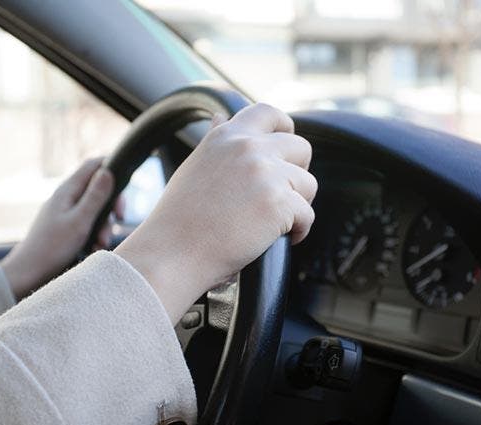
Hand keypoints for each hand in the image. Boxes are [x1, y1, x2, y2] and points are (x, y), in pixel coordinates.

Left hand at [2, 159, 121, 298]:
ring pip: (95, 210)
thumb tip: (108, 171)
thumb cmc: (51, 248)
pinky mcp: (66, 227)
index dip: (112, 167)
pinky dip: (94, 235)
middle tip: (120, 219)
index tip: (126, 183)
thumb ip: (95, 196)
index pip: (94, 165)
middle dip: (112, 206)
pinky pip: (87, 224)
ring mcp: (65, 212)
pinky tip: (93, 249)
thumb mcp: (80, 221)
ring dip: (104, 226)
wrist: (28, 273)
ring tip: (100, 244)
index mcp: (68, 190)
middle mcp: (66, 197)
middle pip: (99, 189)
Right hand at [115, 103, 316, 322]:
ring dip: (298, 205)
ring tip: (276, 223)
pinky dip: (299, 231)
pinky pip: (307, 215)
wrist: (172, 254)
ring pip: (308, 183)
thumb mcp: (194, 167)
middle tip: (282, 196)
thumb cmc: (178, 221)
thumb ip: (215, 143)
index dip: (285, 130)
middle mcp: (248, 148)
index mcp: (226, 136)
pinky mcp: (278, 203)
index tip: (286, 153)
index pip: (268, 113)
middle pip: (301, 147)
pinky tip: (279, 240)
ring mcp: (266, 174)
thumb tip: (221, 118)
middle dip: (297, 173)